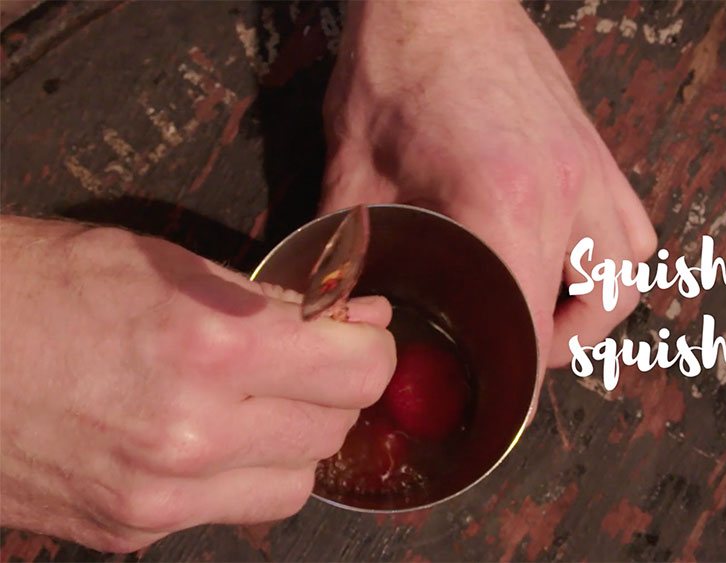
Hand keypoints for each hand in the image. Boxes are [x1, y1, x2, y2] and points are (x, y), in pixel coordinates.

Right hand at [0, 217, 395, 551]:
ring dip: (292, 443)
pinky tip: (198, 438)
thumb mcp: (166, 265)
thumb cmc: (36, 288)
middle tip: (299, 361)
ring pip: (295, 485)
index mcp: (211, 347)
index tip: (356, 334)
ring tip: (250, 404)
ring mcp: (159, 494)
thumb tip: (359, 318)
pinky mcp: (129, 531)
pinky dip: (235, 477)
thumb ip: (277, 300)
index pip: (360, 371)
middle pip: (336, 430)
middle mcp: (193, 434)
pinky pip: (228, 511)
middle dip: (331, 391)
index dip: (369, 347)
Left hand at [319, 1, 656, 408]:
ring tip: (545, 314)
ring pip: (629, 269)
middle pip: (596, 306)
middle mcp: (564, 188)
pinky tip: (569, 260)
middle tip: (511, 354)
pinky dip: (611, 261)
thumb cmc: (394, 69)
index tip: (500, 408)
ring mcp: (591, 166)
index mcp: (501, 200)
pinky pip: (633, 227)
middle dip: (555, 348)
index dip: (520, 382)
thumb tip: (340, 310)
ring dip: (592, 308)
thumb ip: (351, 248)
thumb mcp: (354, 168)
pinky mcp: (597, 149)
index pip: (530, 321)